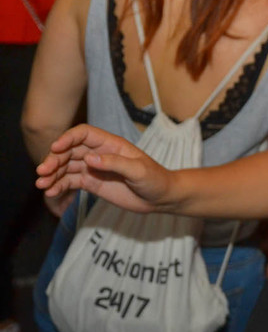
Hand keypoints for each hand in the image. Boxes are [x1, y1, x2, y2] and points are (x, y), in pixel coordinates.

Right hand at [35, 124, 171, 213]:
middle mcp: (99, 153)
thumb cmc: (155, 179)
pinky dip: (59, 185)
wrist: (161, 198)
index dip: (68, 138)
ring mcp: (94, 168)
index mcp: (110, 144)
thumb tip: (89, 158)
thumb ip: (115, 163)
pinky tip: (51, 192)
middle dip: (54, 159)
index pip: (83, 134)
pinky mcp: (92, 182)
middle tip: (43, 172)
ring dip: (52, 174)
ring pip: (66, 166)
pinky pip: (71, 181)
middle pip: (69, 150)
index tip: (55, 148)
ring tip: (42, 184)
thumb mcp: (139, 170)